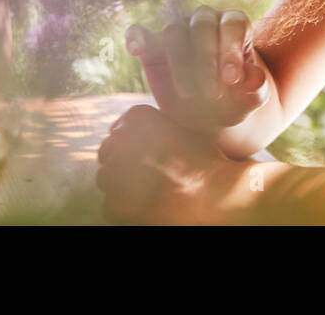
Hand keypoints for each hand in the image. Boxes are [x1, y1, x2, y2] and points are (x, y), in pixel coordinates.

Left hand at [95, 104, 239, 223]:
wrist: (217, 197)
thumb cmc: (208, 164)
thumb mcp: (186, 129)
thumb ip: (158, 127)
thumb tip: (141, 134)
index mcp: (137, 116)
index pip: (119, 130)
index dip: (131, 146)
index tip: (146, 158)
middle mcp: (119, 139)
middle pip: (109, 153)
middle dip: (123, 164)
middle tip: (150, 177)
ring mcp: (113, 172)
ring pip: (107, 179)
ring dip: (122, 185)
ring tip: (152, 192)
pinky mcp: (114, 204)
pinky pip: (110, 205)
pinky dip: (125, 208)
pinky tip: (149, 207)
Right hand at [125, 6, 270, 133]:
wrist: (210, 116)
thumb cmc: (234, 101)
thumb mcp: (250, 100)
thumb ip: (256, 89)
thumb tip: (254, 76)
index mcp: (234, 25)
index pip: (233, 24)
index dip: (231, 49)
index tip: (231, 80)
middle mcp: (205, 20)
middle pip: (203, 23)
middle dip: (206, 59)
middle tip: (212, 95)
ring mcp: (177, 29)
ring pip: (174, 30)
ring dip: (180, 63)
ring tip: (188, 95)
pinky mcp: (152, 45)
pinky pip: (140, 32)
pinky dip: (136, 38)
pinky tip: (135, 50)